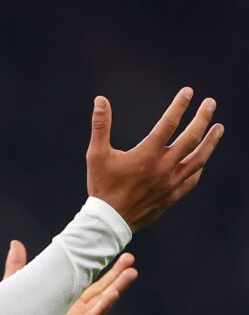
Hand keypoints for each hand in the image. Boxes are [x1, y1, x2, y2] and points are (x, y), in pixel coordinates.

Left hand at [0, 240, 137, 314]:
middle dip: (117, 275)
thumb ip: (17, 265)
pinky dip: (101, 307)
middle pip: (101, 289)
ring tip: (131, 274)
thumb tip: (16, 243)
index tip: (117, 253)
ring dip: (116, 289)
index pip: (90, 281)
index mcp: (66, 297)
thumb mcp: (18, 285)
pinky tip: (112, 295)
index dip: (103, 268)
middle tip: (131, 259)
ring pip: (101, 302)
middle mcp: (74, 308)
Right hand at [86, 87, 223, 231]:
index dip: (179, 106)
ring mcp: (170, 182)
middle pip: (190, 138)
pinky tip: (202, 160)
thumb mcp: (96, 154)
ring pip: (198, 159)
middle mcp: (163, 167)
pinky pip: (192, 179)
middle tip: (211, 103)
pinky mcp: (172, 196)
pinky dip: (199, 167)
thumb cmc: (101, 186)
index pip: (168, 123)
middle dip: (202, 118)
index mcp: (147, 154)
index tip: (188, 92)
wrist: (109, 220)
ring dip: (210, 141)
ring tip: (219, 128)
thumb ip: (100, 125)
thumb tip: (100, 100)